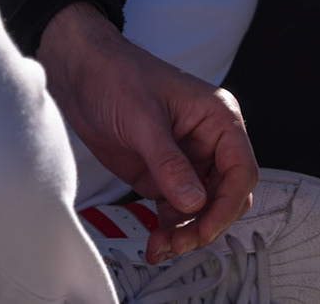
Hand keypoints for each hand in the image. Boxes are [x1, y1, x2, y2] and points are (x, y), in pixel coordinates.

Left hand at [36, 2, 257, 262]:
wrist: (78, 71)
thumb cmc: (114, 75)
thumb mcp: (142, 118)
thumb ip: (168, 162)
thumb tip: (194, 203)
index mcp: (218, 118)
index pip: (241, 171)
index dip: (228, 204)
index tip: (204, 228)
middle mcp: (209, 142)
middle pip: (226, 197)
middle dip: (205, 224)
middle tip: (178, 243)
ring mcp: (187, 160)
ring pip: (203, 210)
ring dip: (186, 233)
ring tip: (159, 246)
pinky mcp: (164, 174)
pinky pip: (178, 210)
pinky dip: (170, 229)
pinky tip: (154, 241)